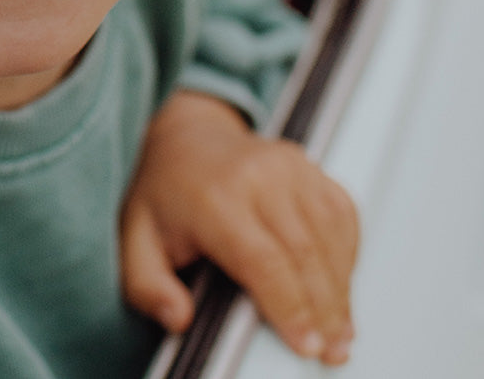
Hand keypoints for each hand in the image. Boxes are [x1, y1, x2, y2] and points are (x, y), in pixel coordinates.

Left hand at [121, 90, 357, 365]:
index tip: (306, 345)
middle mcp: (256, 176)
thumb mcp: (135, 238)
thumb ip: (147, 286)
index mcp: (214, 196)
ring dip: (341, 287)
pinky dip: (347, 251)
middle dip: (324, 309)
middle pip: (305, 253)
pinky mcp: (307, 164)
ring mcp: (287, 165)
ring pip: (330, 234)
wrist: (187, 135)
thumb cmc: (165, 190)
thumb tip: (178, 318)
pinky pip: (341, 211)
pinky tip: (340, 282)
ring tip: (340, 328)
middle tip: (331, 349)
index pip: (264, 261)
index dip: (291, 308)